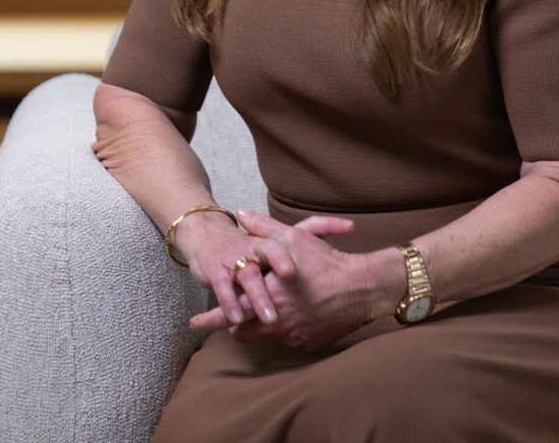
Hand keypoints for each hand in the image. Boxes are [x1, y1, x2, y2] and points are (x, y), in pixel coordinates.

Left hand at [188, 208, 374, 351]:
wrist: (364, 289)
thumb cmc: (327, 263)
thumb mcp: (293, 238)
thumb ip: (262, 228)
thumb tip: (239, 214)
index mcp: (267, 297)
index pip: (228, 315)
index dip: (209, 320)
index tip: (194, 323)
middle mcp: (277, 322)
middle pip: (242, 333)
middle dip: (233, 326)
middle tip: (225, 320)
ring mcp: (294, 336)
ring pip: (265, 338)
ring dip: (259, 327)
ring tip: (260, 313)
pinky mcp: (309, 344)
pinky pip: (289, 340)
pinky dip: (285, 329)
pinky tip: (292, 315)